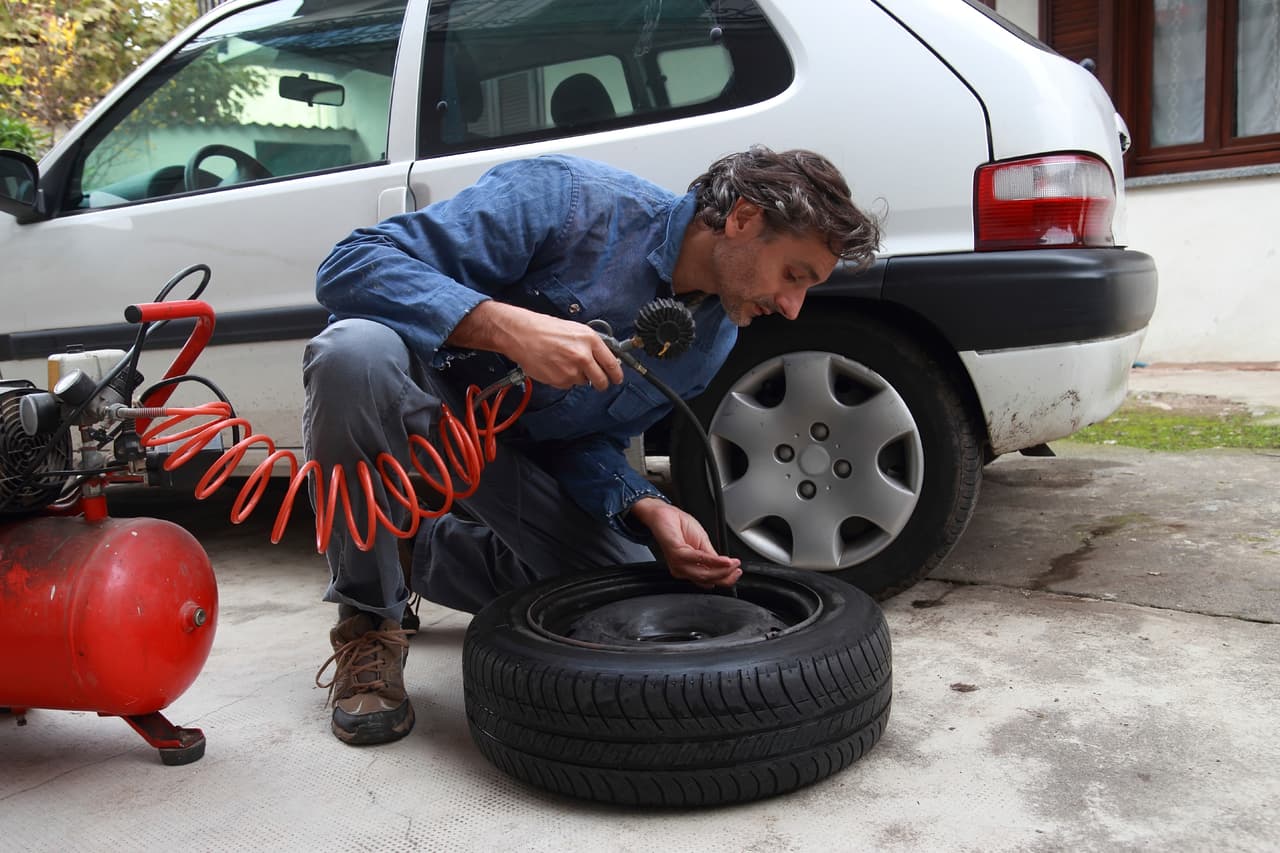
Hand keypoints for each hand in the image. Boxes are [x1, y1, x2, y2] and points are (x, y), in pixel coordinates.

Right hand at [447, 301, 622, 390]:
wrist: (522, 334)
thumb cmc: (545, 329)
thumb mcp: (575, 329)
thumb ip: (591, 344)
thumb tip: (604, 358)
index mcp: (590, 340)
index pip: (612, 363)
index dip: (617, 374)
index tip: (617, 378)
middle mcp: (583, 356)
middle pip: (601, 380)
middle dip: (601, 383)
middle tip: (598, 382)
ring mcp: (571, 370)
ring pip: (583, 382)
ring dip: (577, 376)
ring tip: (563, 362)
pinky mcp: (559, 380)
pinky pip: (568, 385)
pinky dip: (563, 379)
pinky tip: (554, 366)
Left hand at [627, 497, 741, 587]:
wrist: (663, 513)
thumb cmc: (679, 526)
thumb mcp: (702, 542)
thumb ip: (711, 557)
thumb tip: (725, 567)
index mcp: (688, 568)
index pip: (708, 580)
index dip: (725, 579)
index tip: (737, 572)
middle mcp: (682, 569)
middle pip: (707, 580)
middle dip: (726, 576)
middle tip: (737, 569)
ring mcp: (677, 562)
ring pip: (703, 574)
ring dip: (722, 569)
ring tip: (733, 563)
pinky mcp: (676, 553)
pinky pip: (697, 559)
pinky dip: (713, 560)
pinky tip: (723, 560)